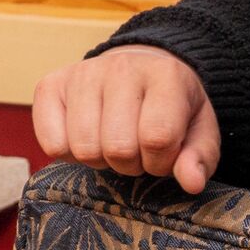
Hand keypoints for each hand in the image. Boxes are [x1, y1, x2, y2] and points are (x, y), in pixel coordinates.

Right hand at [30, 47, 220, 191]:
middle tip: (136, 149)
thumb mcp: (198, 130)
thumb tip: (191, 182)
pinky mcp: (50, 84)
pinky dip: (69, 153)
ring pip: (84, 149)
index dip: (161, 162)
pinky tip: (85, 136)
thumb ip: (199, 157)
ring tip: (111, 142)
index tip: (163, 154)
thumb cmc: (170, 108)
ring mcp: (81, 73)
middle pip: (118, 147)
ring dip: (100, 160)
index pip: (157, 138)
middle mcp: (121, 67)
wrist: (138, 69)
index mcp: (165, 75)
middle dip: (130, 163)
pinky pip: (52, 143)